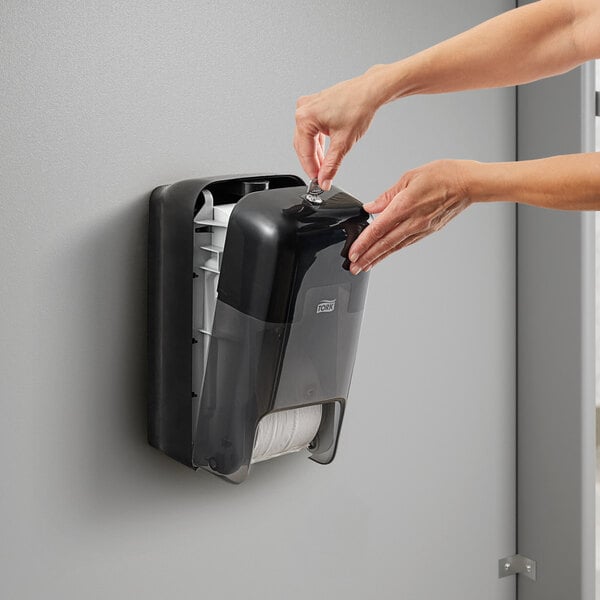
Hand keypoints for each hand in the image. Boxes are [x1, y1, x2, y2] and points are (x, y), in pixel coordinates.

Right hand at [294, 66, 387, 189]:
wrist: (370, 91)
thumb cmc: (358, 106)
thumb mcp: (343, 143)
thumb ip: (331, 166)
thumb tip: (324, 180)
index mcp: (305, 117)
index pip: (304, 151)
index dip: (311, 170)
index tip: (318, 181)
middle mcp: (303, 110)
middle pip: (302, 145)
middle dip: (312, 163)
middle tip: (321, 177)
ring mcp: (308, 106)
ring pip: (307, 138)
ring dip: (315, 154)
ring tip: (324, 167)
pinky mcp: (315, 106)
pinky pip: (311, 129)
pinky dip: (318, 142)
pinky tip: (325, 152)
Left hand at [348, 159, 474, 272]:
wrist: (468, 183)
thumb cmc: (442, 175)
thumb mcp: (409, 178)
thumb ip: (387, 195)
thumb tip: (371, 207)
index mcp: (405, 206)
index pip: (378, 229)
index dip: (364, 244)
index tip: (353, 253)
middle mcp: (413, 222)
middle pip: (384, 244)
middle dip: (367, 258)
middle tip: (354, 268)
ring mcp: (421, 229)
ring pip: (395, 247)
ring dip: (378, 258)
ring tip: (365, 266)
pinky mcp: (428, 231)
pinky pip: (406, 243)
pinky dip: (393, 251)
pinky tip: (385, 254)